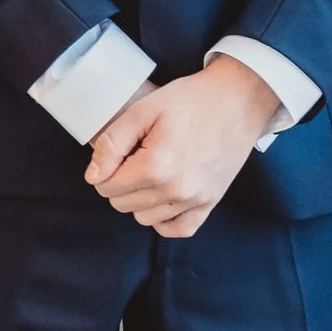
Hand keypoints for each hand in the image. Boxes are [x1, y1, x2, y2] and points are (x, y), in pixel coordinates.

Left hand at [85, 58, 280, 235]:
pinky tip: (161, 197)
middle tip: (135, 156)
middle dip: (119, 182)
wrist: (237, 101)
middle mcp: (177, 191)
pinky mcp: (211, 203)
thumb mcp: (142, 111)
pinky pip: (179, 229)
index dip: (104, 168)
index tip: (119, 151)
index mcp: (156, 167)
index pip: (106, 187)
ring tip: (151, 170)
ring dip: (139, 199)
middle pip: (122, 204)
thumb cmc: (189, 101)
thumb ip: (111, 144)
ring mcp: (197, 201)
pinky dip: (164, 219)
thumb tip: (93, 176)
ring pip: (145, 218)